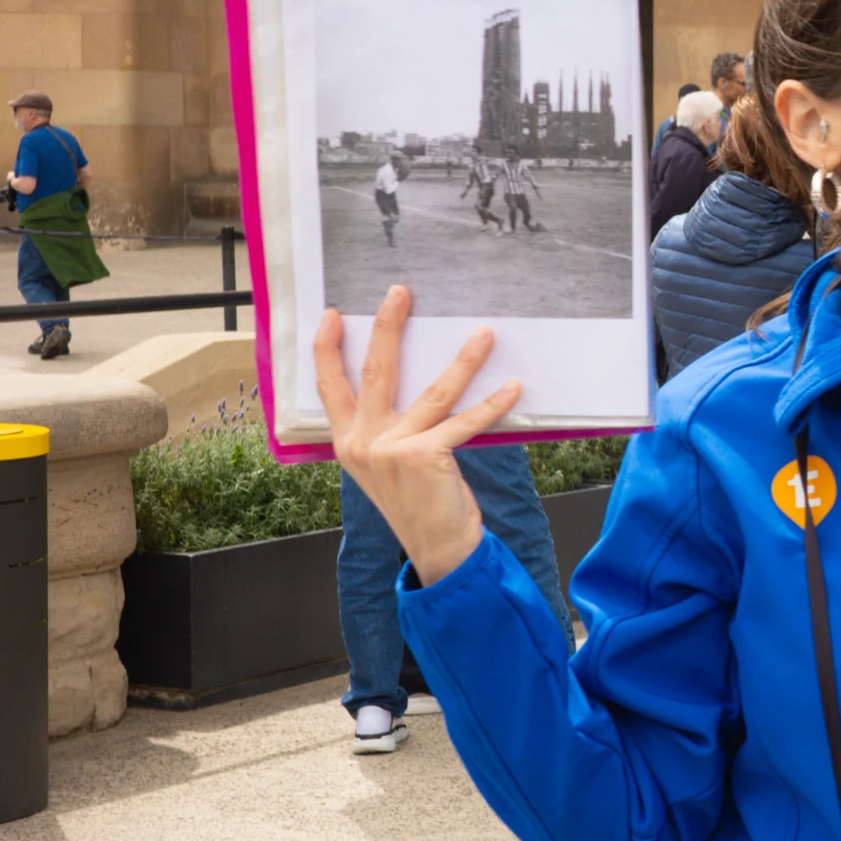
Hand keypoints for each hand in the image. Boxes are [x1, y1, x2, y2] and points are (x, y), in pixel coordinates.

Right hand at [313, 286, 521, 582]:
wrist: (436, 548)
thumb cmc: (416, 503)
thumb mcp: (385, 466)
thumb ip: (386, 431)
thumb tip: (411, 384)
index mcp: (348, 442)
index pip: (330, 388)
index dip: (328, 350)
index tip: (333, 315)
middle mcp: (364, 442)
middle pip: (376, 373)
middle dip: (388, 328)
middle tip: (400, 292)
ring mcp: (392, 449)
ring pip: (433, 392)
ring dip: (464, 360)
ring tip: (485, 334)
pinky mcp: (425, 457)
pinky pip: (465, 421)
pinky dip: (493, 403)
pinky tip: (512, 386)